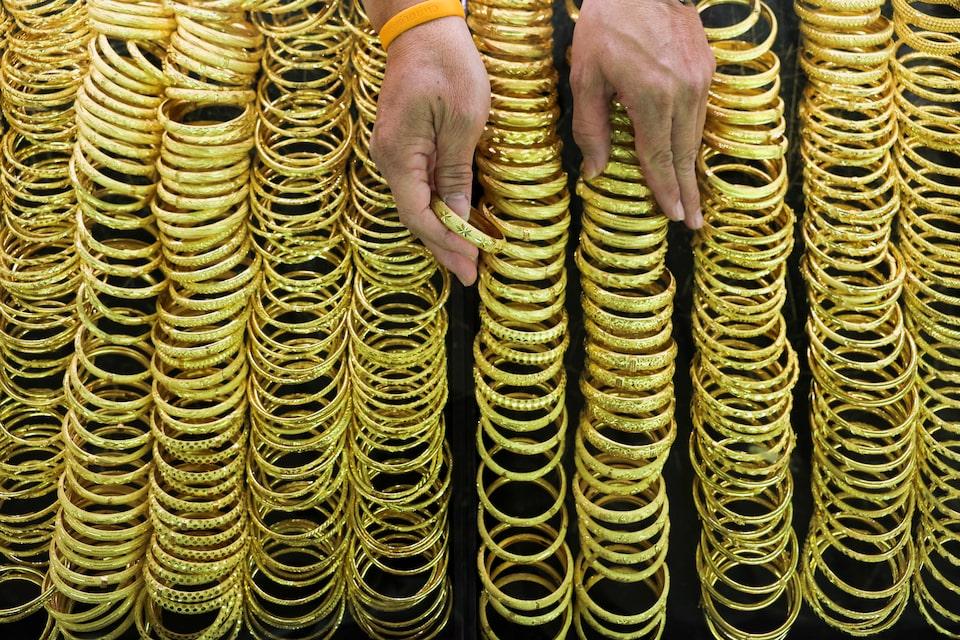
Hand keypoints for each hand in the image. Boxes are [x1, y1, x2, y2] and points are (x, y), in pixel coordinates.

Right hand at [369, 16, 490, 285]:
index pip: (419, 215)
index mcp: (399, 155)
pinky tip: (459, 221)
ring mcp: (396, 152)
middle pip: (415, 215)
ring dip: (443, 230)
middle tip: (470, 273)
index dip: (445, 242)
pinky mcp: (406, 144)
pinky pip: (421, 185)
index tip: (471, 263)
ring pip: (418, 203)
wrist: (422, 27)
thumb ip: (458, 172)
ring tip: (468, 255)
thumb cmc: (447, 66)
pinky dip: (441, 207)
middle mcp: (390, 158)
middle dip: (444, 246)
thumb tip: (459, 215)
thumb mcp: (463, 121)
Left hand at [571, 0, 714, 229]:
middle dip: (687, 190)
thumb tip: (595, 172)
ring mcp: (700, 77)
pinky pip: (700, 111)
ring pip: (696, 133)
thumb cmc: (606, 24)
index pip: (659, 157)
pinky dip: (693, 137)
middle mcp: (684, 90)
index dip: (665, 190)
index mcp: (652, 97)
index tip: (674, 216)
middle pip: (684, 153)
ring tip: (690, 195)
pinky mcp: (706, 66)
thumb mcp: (585, 76)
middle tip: (692, 222)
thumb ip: (590, 128)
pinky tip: (688, 154)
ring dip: (691, 166)